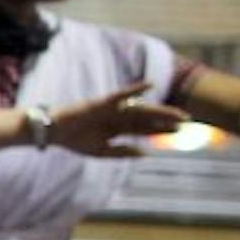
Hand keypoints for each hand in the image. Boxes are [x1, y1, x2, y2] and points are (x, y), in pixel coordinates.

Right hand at [47, 82, 187, 156]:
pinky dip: (135, 89)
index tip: (180, 132)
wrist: (52, 132)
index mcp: (117, 129)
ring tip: (177, 114)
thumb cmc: (73, 141)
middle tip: (187, 122)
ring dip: (159, 110)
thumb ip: (122, 152)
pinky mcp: (102, 102)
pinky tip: (149, 86)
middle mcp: (118, 117)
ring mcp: (112, 109)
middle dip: (166, 120)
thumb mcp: (101, 151)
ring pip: (140, 109)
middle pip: (147, 118)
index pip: (143, 129)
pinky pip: (122, 94)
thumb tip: (145, 153)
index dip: (161, 130)